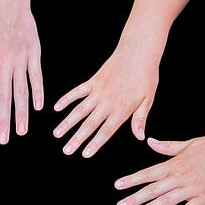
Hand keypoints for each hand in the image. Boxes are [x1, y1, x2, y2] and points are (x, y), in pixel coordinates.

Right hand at [53, 30, 158, 156]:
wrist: (139, 50)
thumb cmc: (146, 76)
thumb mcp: (148, 99)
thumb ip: (140, 118)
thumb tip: (140, 137)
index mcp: (122, 109)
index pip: (106, 131)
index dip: (95, 143)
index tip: (85, 154)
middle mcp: (107, 102)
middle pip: (89, 124)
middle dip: (77, 139)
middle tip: (66, 150)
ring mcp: (98, 91)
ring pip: (79, 110)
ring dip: (67, 123)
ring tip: (56, 134)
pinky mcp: (93, 81)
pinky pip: (77, 92)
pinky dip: (66, 99)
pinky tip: (56, 108)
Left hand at [115, 130, 204, 204]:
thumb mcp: (188, 144)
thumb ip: (167, 147)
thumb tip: (150, 141)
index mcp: (175, 164)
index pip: (148, 174)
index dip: (132, 180)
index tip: (118, 186)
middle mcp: (181, 177)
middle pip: (153, 190)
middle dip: (135, 198)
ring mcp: (192, 189)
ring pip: (166, 201)